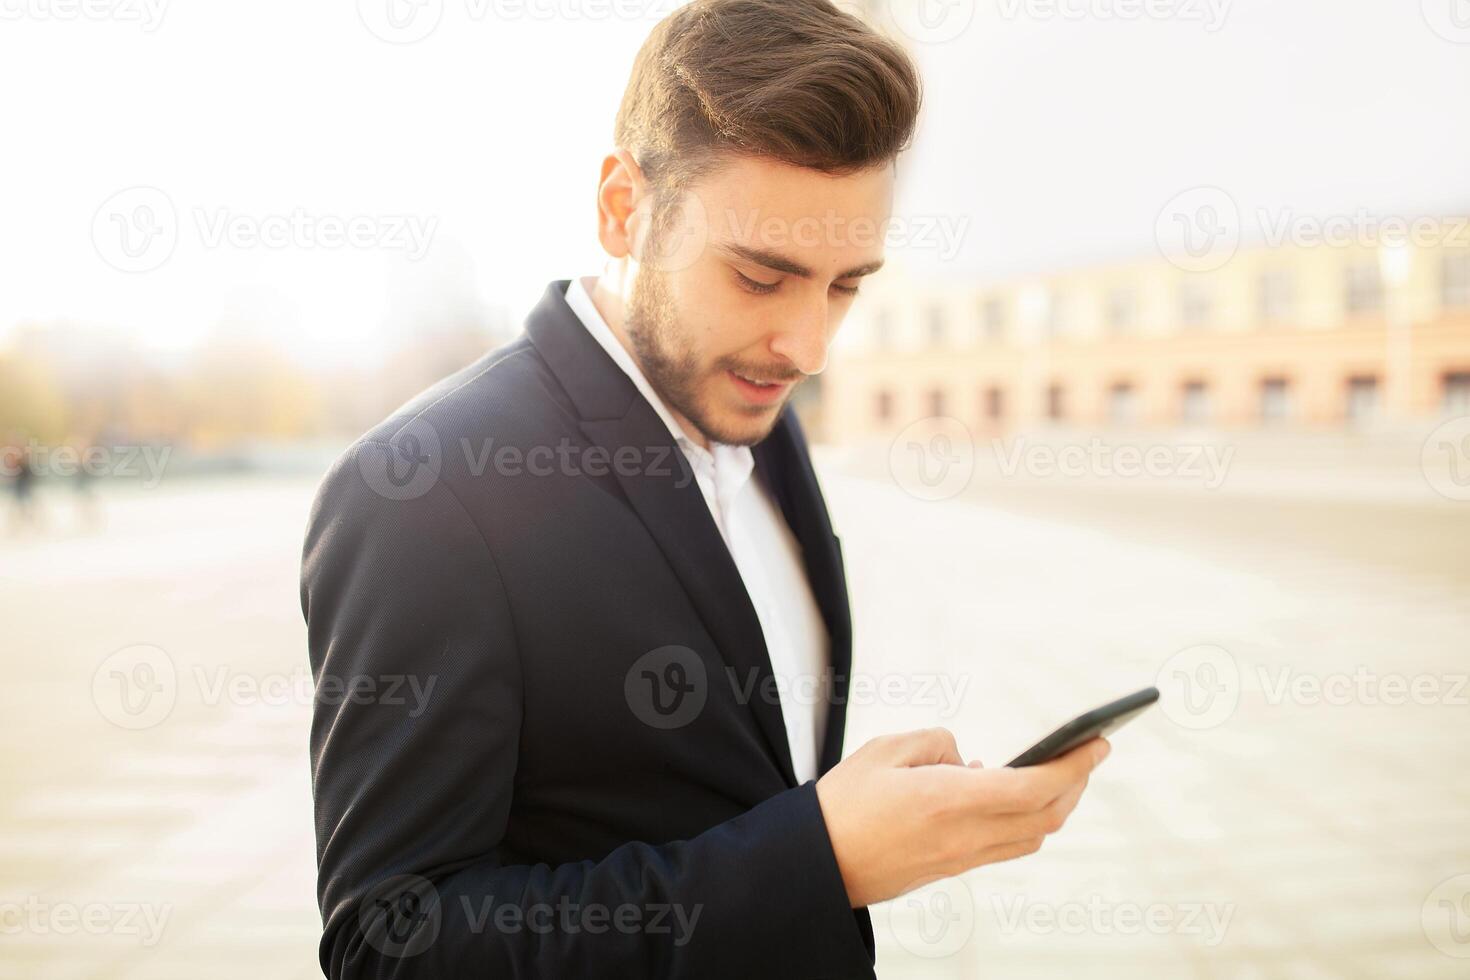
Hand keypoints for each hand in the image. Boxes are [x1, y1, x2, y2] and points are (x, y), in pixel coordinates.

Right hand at [813, 728, 1108, 907]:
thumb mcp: (885, 749)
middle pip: (1047, 817)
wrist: (817, 864)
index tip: (1099, 741)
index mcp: (949, 799)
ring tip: (1060, 773)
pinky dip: (1025, 820)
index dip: (1075, 764)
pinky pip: (1006, 846)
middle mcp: (964, 835)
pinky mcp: (951, 869)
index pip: (1034, 787)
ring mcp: (960, 858)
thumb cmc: (843, 803)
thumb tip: (965, 757)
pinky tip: (1010, 797)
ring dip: (1056, 806)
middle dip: (1076, 783)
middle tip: (1088, 753)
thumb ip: (936, 742)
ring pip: (1032, 837)